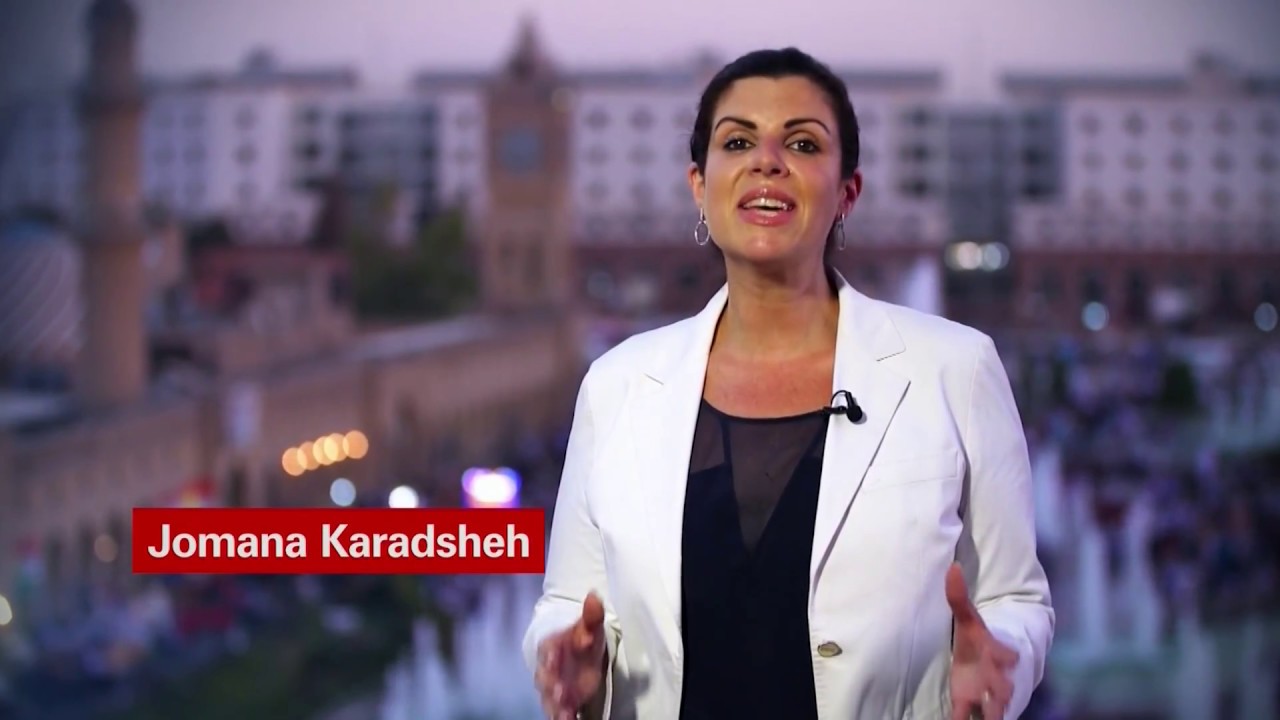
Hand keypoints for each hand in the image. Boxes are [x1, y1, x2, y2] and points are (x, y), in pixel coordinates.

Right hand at [535, 592, 606, 719]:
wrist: (570, 653)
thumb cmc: (580, 639)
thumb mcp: (588, 626)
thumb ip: (591, 615)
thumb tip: (594, 596)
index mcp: (551, 646)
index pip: (549, 649)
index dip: (551, 654)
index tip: (554, 658)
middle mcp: (548, 669)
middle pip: (546, 678)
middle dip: (552, 685)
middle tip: (559, 692)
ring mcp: (553, 687)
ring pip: (550, 698)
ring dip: (556, 706)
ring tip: (565, 714)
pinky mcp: (561, 703)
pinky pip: (558, 712)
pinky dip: (562, 716)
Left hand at [946, 563, 1017, 719]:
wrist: (981, 660)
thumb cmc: (975, 639)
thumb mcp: (966, 618)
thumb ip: (957, 596)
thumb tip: (953, 567)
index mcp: (996, 654)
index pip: (1008, 655)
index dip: (1008, 656)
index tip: (1011, 656)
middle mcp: (995, 677)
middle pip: (1004, 687)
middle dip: (1003, 691)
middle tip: (1000, 695)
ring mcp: (984, 694)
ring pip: (994, 709)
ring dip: (991, 714)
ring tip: (986, 716)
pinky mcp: (966, 704)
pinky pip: (965, 717)